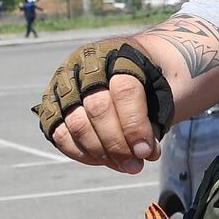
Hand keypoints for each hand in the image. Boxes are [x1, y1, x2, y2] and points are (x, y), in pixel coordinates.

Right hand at [35, 40, 162, 172]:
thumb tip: (141, 154)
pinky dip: (80, 152)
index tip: (147, 152)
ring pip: (76, 123)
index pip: (124, 90)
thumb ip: (154, 120)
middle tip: (135, 165)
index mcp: (120, 53)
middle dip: (118, 144)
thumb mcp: (166, 91)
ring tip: (124, 165)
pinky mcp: (53, 101)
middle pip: (97, 109)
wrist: (139, 67)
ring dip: (100, 153)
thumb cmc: (154, 81)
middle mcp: (87, 63)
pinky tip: (102, 160)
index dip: (135, 125)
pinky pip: (59, 133)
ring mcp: (66, 82)